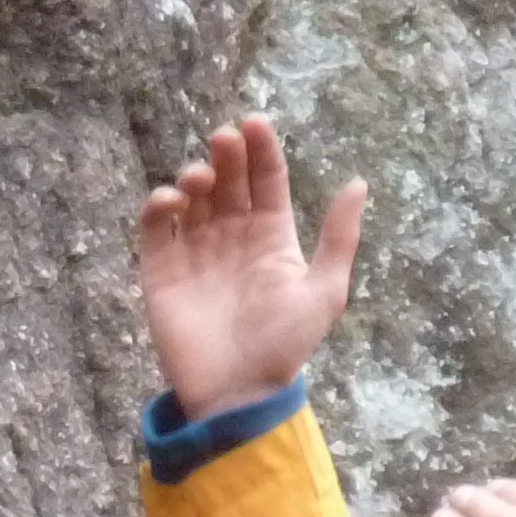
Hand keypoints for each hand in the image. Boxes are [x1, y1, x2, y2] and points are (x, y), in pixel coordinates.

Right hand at [136, 117, 368, 420]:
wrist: (238, 392)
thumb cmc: (284, 346)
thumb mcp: (324, 293)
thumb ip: (339, 239)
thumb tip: (359, 183)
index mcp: (272, 237)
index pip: (266, 181)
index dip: (261, 150)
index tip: (254, 124)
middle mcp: (233, 238)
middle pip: (228, 181)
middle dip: (226, 155)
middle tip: (225, 140)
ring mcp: (196, 252)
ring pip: (192, 197)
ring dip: (195, 176)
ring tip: (201, 178)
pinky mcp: (161, 270)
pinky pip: (156, 227)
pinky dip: (159, 206)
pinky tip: (172, 200)